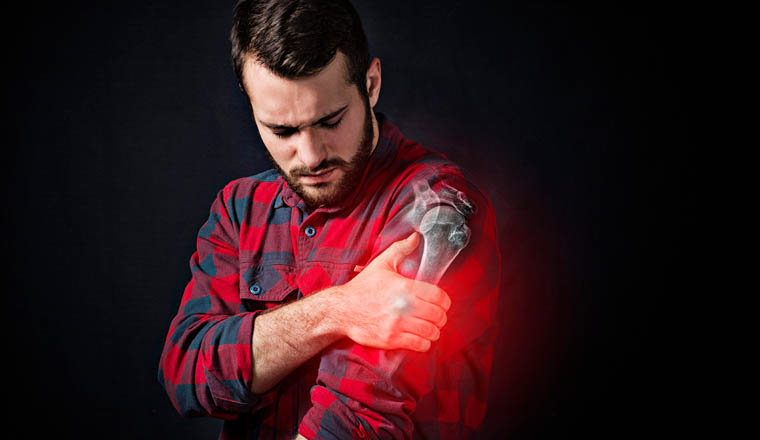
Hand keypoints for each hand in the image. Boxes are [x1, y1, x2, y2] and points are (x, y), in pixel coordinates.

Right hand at [331, 232, 450, 351]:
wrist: (341, 310)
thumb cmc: (362, 287)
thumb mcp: (381, 264)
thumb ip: (400, 249)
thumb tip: (416, 237)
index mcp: (404, 286)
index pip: (438, 296)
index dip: (445, 301)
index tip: (443, 304)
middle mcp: (403, 305)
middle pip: (438, 315)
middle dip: (441, 317)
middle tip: (438, 318)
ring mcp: (397, 324)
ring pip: (431, 331)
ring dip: (435, 331)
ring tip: (431, 329)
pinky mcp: (391, 339)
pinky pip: (419, 345)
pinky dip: (425, 343)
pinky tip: (421, 339)